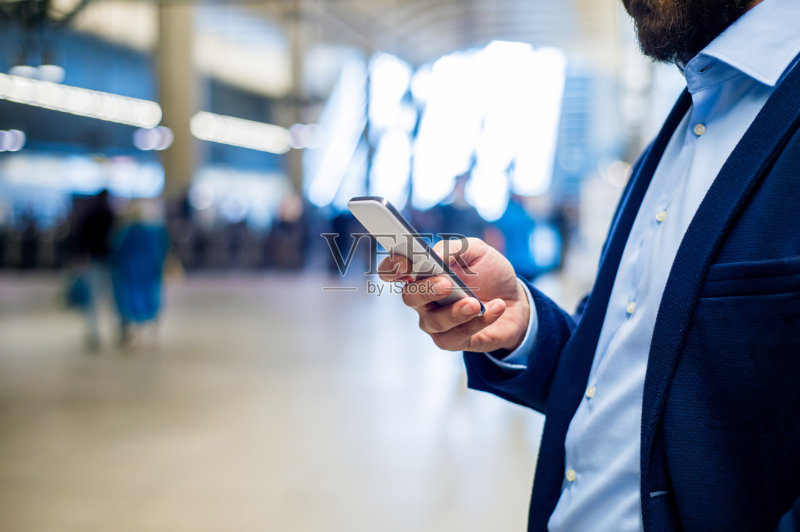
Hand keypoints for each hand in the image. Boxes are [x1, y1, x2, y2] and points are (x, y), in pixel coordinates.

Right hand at [378, 238, 529, 352]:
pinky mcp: (453, 340)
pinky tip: (495, 308)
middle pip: (410, 297)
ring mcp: (435, 321)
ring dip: (455, 312)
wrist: (516, 299)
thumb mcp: (477, 251)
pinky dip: (479, 322)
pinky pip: (458, 336)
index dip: (392, 267)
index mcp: (422, 273)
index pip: (393, 271)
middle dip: (427, 290)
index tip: (405, 263)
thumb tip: (436, 255)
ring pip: (433, 322)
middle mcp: (423, 299)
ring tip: (475, 303)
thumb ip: (455, 248)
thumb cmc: (489, 273)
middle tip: (447, 284)